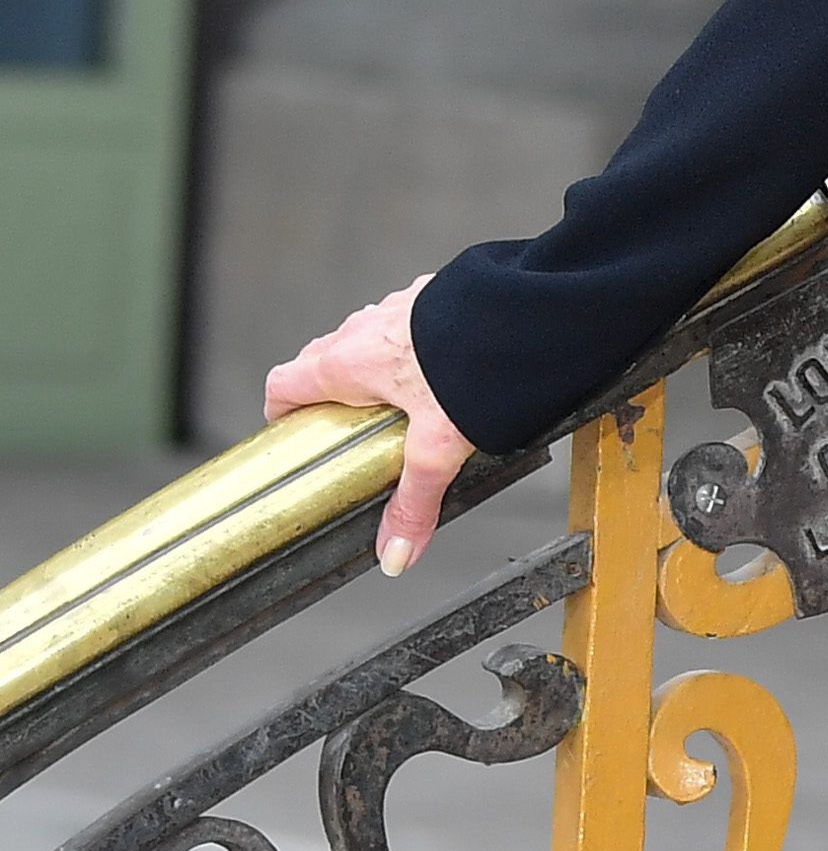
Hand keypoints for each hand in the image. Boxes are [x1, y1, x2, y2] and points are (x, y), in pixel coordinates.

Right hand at [261, 281, 477, 577]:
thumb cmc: (475, 361)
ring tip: (394, 411)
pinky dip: (406, 353)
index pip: (284, 385)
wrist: (523, 313)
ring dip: (367, 373)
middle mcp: (362, 329)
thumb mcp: (437, 446)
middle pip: (319, 363)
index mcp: (346, 362)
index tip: (289, 436)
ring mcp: (396, 309)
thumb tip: (395, 551)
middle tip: (344, 436)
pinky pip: (402, 327)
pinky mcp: (430, 299)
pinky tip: (437, 377)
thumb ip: (414, 500)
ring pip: (362, 342)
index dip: (280, 414)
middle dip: (325, 398)